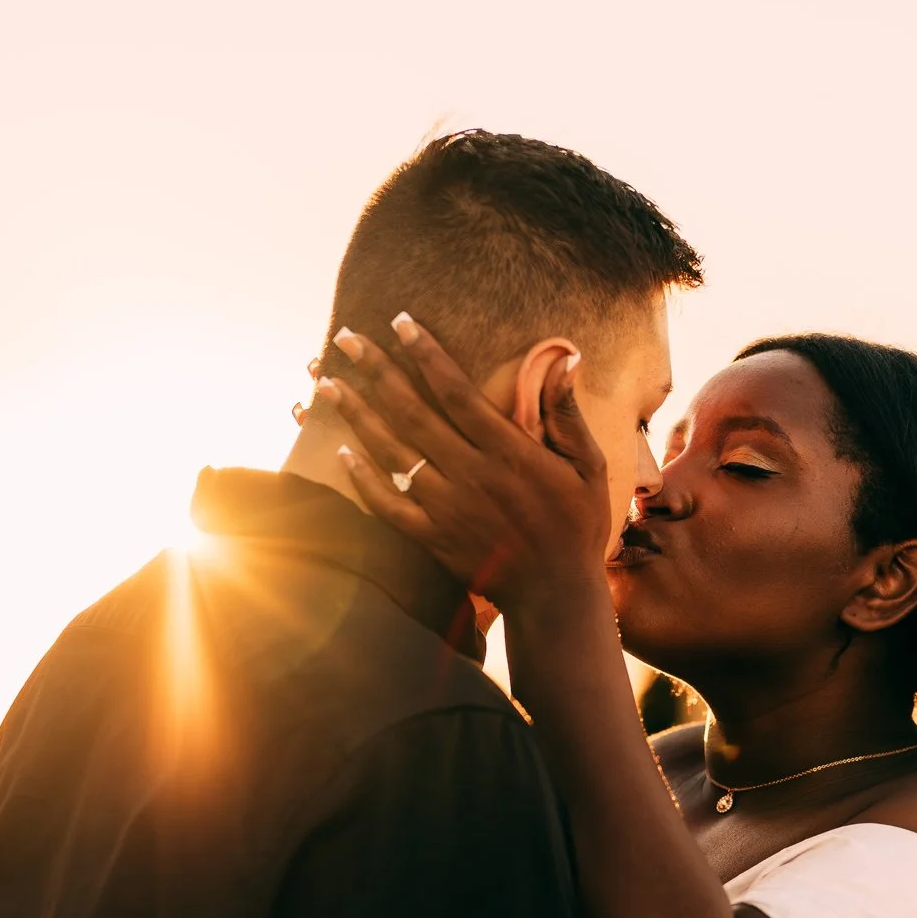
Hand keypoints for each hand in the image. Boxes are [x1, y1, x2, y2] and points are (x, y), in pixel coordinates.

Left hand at [321, 317, 609, 617]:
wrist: (556, 595)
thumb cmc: (577, 525)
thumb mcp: (589, 467)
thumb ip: (567, 414)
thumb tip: (565, 358)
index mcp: (506, 451)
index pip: (456, 391)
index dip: (425, 354)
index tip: (400, 322)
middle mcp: (469, 474)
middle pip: (412, 412)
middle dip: (376, 371)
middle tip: (346, 339)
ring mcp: (446, 507)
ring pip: (391, 452)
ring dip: (356, 415)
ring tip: (327, 383)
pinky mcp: (432, 537)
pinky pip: (388, 505)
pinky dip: (362, 479)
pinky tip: (340, 452)